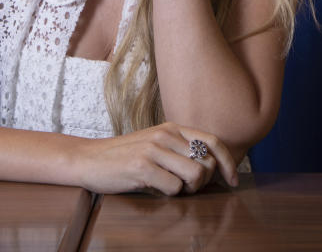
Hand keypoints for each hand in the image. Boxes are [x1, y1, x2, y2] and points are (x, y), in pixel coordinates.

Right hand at [73, 122, 237, 195]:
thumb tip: (213, 168)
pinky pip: (174, 187)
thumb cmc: (125, 157)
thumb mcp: (155, 145)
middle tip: (187, 188)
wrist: (88, 159)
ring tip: (172, 188)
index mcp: (172, 128)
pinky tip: (154, 188)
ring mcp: (153, 149)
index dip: (228, 163)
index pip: (214, 141)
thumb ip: (180, 150)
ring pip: (196, 175)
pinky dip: (169, 194)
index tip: (232, 181)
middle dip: (204, 182)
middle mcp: (165, 134)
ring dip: (189, 189)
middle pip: (207, 163)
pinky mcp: (142, 166)